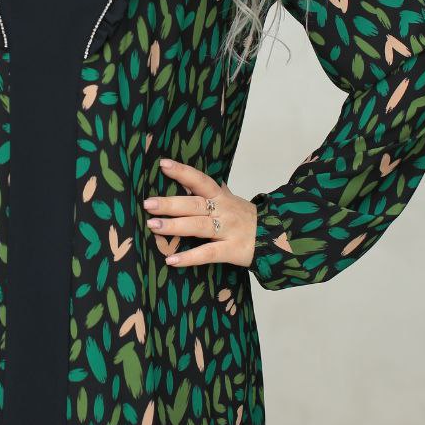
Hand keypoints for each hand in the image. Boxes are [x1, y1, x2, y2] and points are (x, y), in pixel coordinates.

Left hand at [142, 157, 256, 267]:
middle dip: (170, 204)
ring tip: (153, 226)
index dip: (182, 172)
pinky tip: (171, 260)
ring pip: (198, 227)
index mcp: (221, 197)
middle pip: (194, 205)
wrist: (275, 238)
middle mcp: (224, 211)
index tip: (163, 164)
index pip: (200, 180)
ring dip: (174, 226)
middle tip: (148, 203)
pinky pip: (208, 254)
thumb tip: (188, 176)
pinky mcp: (232, 250)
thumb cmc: (246, 218)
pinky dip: (189, 258)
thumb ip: (211, 190)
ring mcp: (228, 231)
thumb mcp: (230, 200)